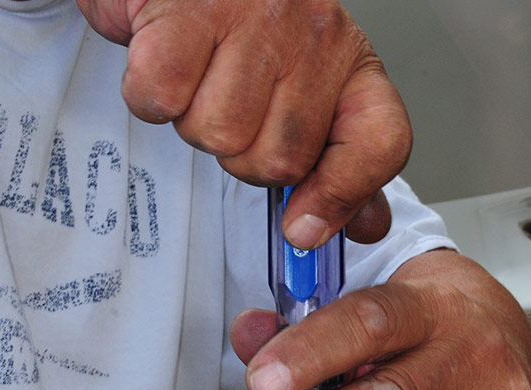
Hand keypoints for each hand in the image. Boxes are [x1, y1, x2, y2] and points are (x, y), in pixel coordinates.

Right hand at [76, 0, 408, 246]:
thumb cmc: (247, 25)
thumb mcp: (311, 91)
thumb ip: (342, 164)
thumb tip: (364, 227)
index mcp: (351, 62)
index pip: (379, 143)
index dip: (343, 194)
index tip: (302, 226)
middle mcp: (313, 35)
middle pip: (279, 162)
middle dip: (242, 153)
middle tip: (233, 104)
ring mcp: (252, 19)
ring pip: (217, 137)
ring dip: (193, 120)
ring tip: (201, 74)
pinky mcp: (185, 12)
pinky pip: (161, 100)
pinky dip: (151, 96)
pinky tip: (169, 61)